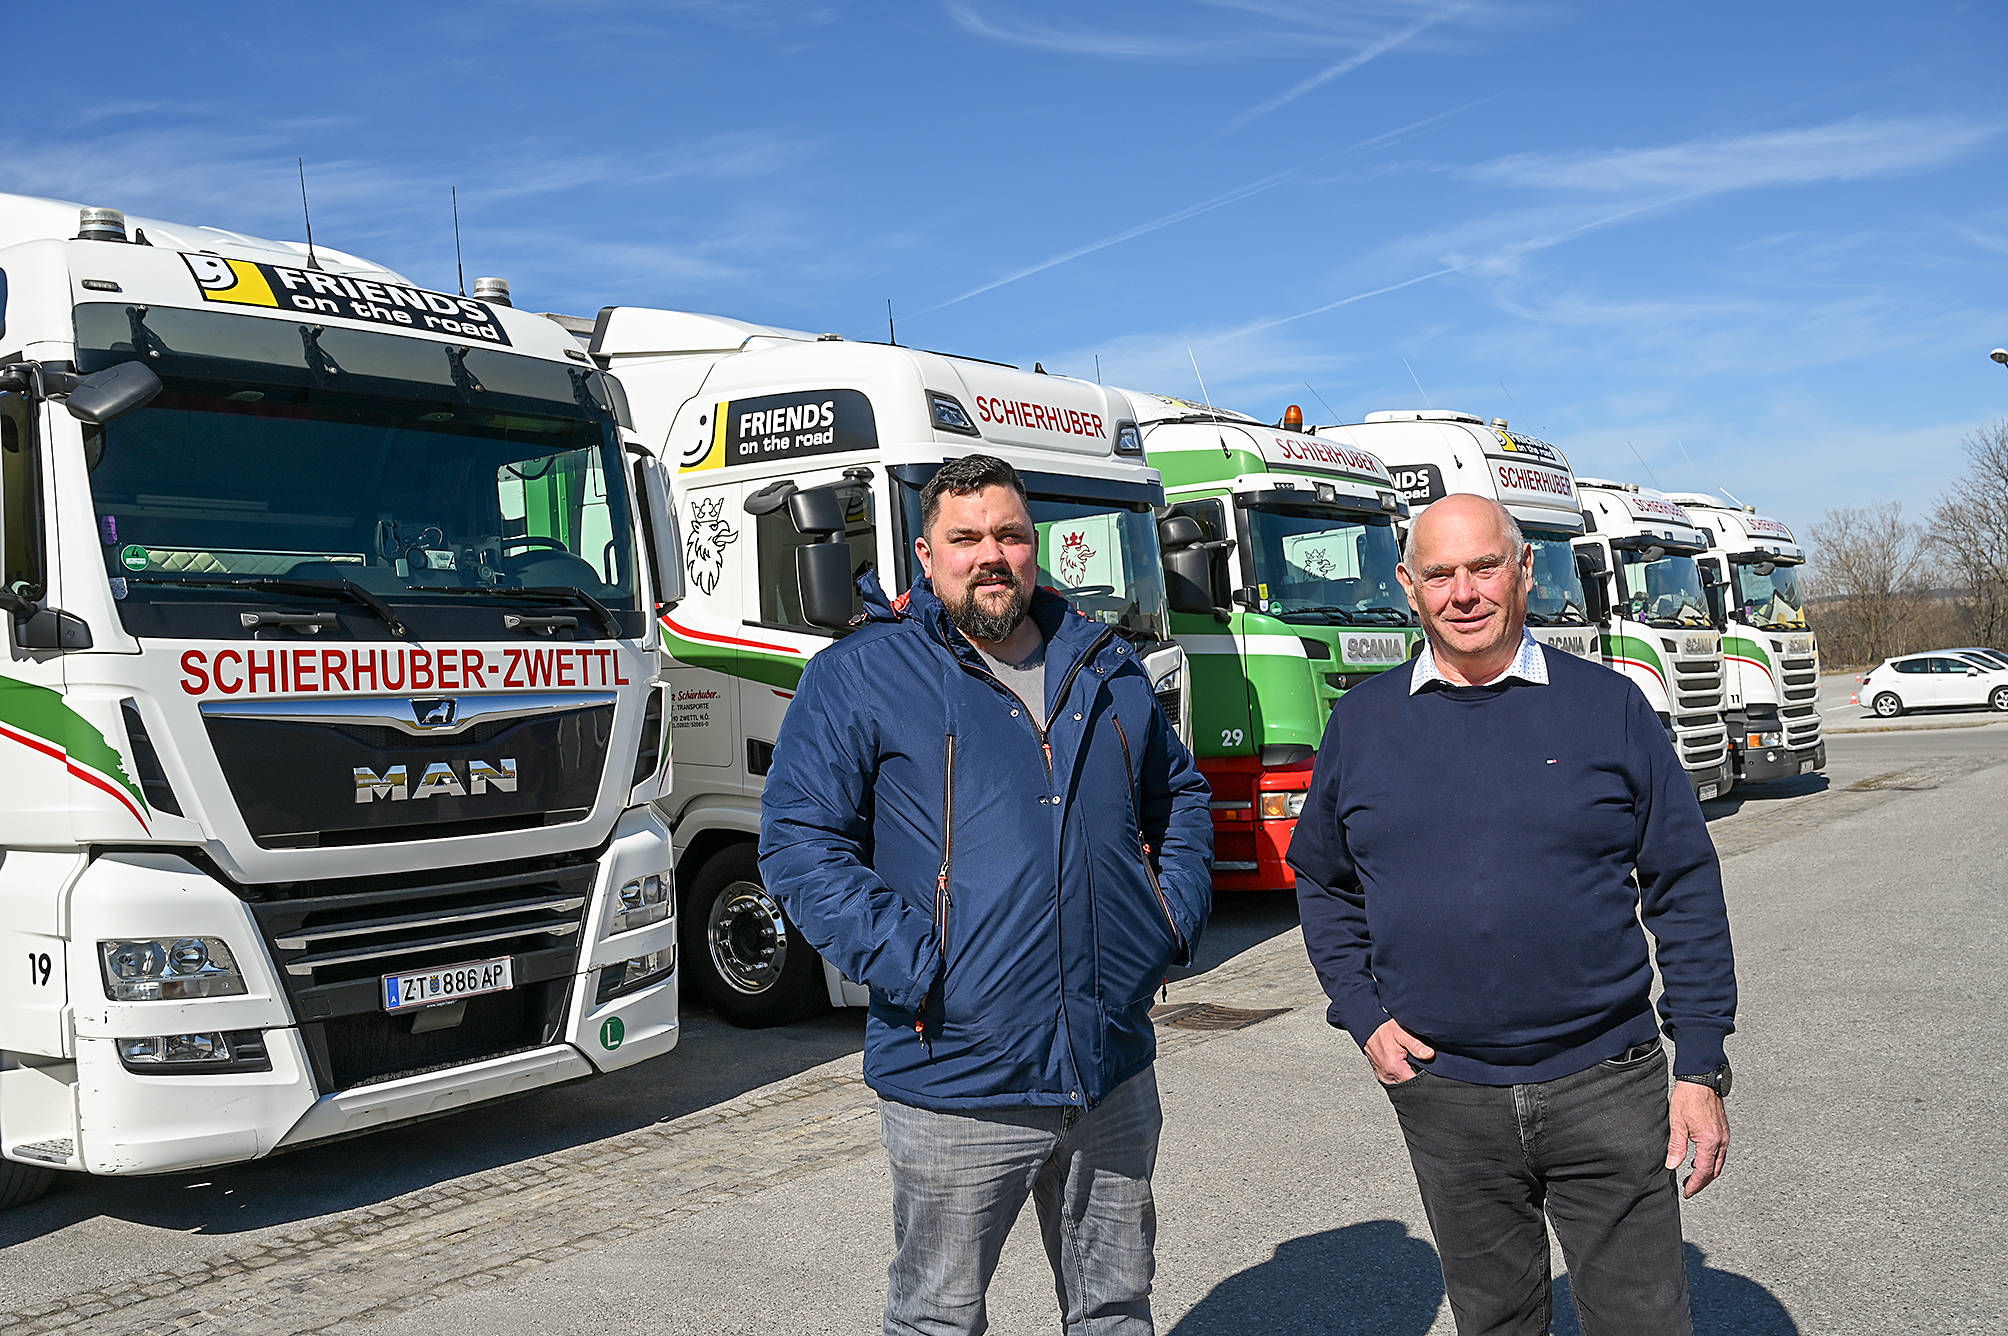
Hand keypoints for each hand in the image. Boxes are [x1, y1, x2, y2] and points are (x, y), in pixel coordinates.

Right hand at [1365, 1018, 1435, 1084]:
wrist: (1368, 1031)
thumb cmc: (1384, 1031)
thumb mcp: (1401, 1033)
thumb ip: (1416, 1045)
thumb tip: (1429, 1054)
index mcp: (1394, 1067)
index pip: (1414, 1083)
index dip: (1424, 1078)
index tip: (1428, 1069)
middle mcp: (1387, 1075)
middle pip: (1409, 1085)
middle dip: (1417, 1077)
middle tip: (1418, 1064)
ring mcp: (1384, 1077)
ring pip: (1402, 1084)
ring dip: (1408, 1077)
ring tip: (1410, 1064)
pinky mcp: (1382, 1077)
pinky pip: (1395, 1082)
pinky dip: (1401, 1077)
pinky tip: (1404, 1067)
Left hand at [1667, 1080, 1729, 1197]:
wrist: (1701, 1080)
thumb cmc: (1689, 1098)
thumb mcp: (1677, 1123)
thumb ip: (1676, 1147)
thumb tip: (1672, 1165)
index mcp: (1710, 1142)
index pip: (1703, 1172)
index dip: (1695, 1184)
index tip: (1687, 1192)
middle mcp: (1721, 1141)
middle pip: (1714, 1171)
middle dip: (1702, 1182)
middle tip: (1689, 1188)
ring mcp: (1724, 1136)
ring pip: (1719, 1163)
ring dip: (1707, 1173)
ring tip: (1693, 1177)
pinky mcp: (1723, 1131)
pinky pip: (1720, 1153)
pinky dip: (1711, 1161)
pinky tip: (1699, 1160)